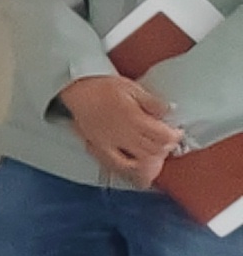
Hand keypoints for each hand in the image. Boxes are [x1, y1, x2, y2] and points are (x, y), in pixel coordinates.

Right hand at [65, 71, 183, 181]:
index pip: (163, 135)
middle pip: (155, 149)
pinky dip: (130, 167)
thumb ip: (152, 102)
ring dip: (152, 157)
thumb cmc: (102, 87)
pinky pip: (118, 163)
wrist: (78, 90)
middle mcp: (125, 133)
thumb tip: (170, 110)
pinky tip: (137, 166)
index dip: (175, 136)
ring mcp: (112, 142)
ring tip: (155, 151)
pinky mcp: (101, 147)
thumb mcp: (132, 88)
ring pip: (140, 159)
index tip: (177, 132)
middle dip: (166, 147)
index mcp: (135, 118)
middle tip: (168, 141)